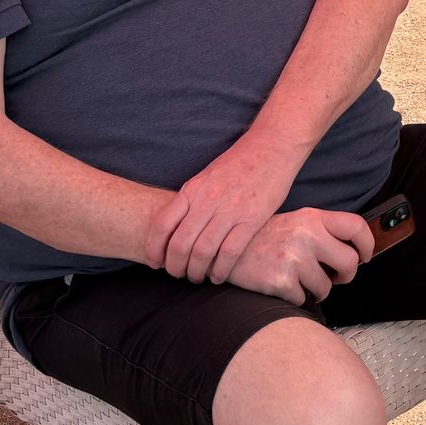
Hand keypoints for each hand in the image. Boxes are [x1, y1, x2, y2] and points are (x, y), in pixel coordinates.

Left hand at [149, 132, 303, 282]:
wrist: (271, 147)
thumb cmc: (238, 163)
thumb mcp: (206, 177)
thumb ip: (191, 200)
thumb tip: (175, 228)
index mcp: (192, 190)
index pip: (161, 225)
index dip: (154, 249)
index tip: (155, 262)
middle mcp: (207, 201)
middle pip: (180, 244)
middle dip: (174, 267)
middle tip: (177, 275)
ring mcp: (230, 210)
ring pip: (202, 252)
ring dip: (196, 272)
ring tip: (197, 277)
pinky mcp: (252, 219)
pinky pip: (229, 253)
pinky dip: (220, 270)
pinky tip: (218, 276)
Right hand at [223, 210, 374, 305]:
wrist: (224, 247)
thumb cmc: (263, 237)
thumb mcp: (295, 221)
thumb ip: (322, 230)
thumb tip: (352, 251)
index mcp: (312, 217)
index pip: (356, 226)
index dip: (367, 244)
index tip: (365, 256)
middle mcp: (306, 235)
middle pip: (349, 263)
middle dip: (345, 276)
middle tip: (335, 277)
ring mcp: (293, 257)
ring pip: (326, 287)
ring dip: (317, 290)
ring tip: (301, 281)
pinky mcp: (280, 280)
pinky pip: (303, 299)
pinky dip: (295, 298)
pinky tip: (283, 286)